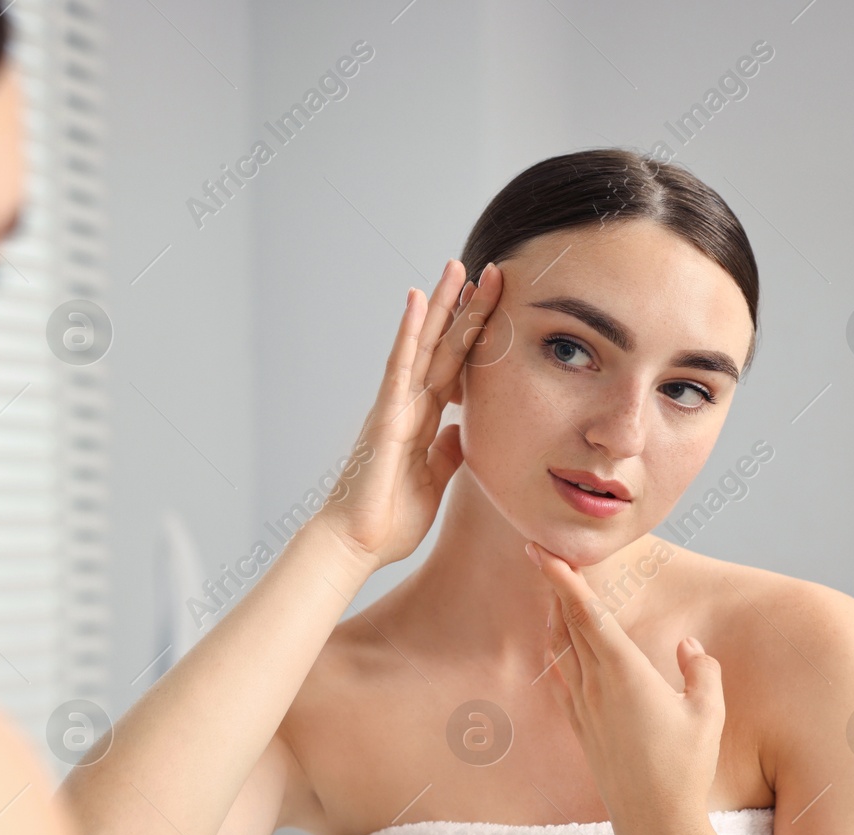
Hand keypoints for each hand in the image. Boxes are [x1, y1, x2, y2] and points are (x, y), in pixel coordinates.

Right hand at [314, 259, 503, 568]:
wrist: (355, 546)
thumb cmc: (387, 520)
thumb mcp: (433, 480)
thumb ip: (447, 451)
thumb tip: (461, 429)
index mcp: (422, 420)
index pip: (456, 368)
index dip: (476, 336)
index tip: (497, 305)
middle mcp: (407, 405)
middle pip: (442, 347)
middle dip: (465, 309)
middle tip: (488, 270)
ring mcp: (393, 407)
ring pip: (422, 346)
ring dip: (440, 307)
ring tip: (457, 269)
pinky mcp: (384, 417)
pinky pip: (399, 367)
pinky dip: (409, 334)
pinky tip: (418, 303)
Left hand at [527, 541, 726, 834]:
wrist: (654, 823)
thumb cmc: (685, 769)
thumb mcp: (708, 714)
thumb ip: (702, 672)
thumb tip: (690, 647)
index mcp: (624, 674)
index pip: (588, 615)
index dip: (564, 580)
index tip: (544, 551)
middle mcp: (595, 685)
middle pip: (568, 623)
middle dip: (554, 586)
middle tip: (540, 551)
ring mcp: (583, 706)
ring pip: (560, 648)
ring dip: (554, 615)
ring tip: (552, 589)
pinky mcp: (581, 726)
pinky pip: (560, 676)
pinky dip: (556, 650)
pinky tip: (557, 644)